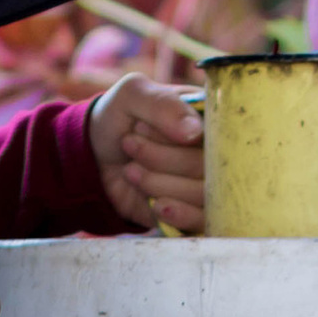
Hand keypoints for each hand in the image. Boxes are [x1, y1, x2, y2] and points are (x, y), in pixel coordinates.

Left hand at [89, 73, 205, 233]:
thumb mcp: (133, 95)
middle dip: (163, 158)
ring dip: (162, 183)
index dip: (186, 134)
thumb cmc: (118, 118)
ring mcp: (205, 184)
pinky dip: (179, 215)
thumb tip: (195, 133)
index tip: (143, 126)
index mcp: (210, 119)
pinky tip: (157, 205)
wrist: (93, 158)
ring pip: (206, 195)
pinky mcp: (192, 212)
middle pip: (213, 166)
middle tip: (129, 143)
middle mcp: (215, 152)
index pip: (224, 131)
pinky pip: (202, 222)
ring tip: (130, 170)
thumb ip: (162, 105)